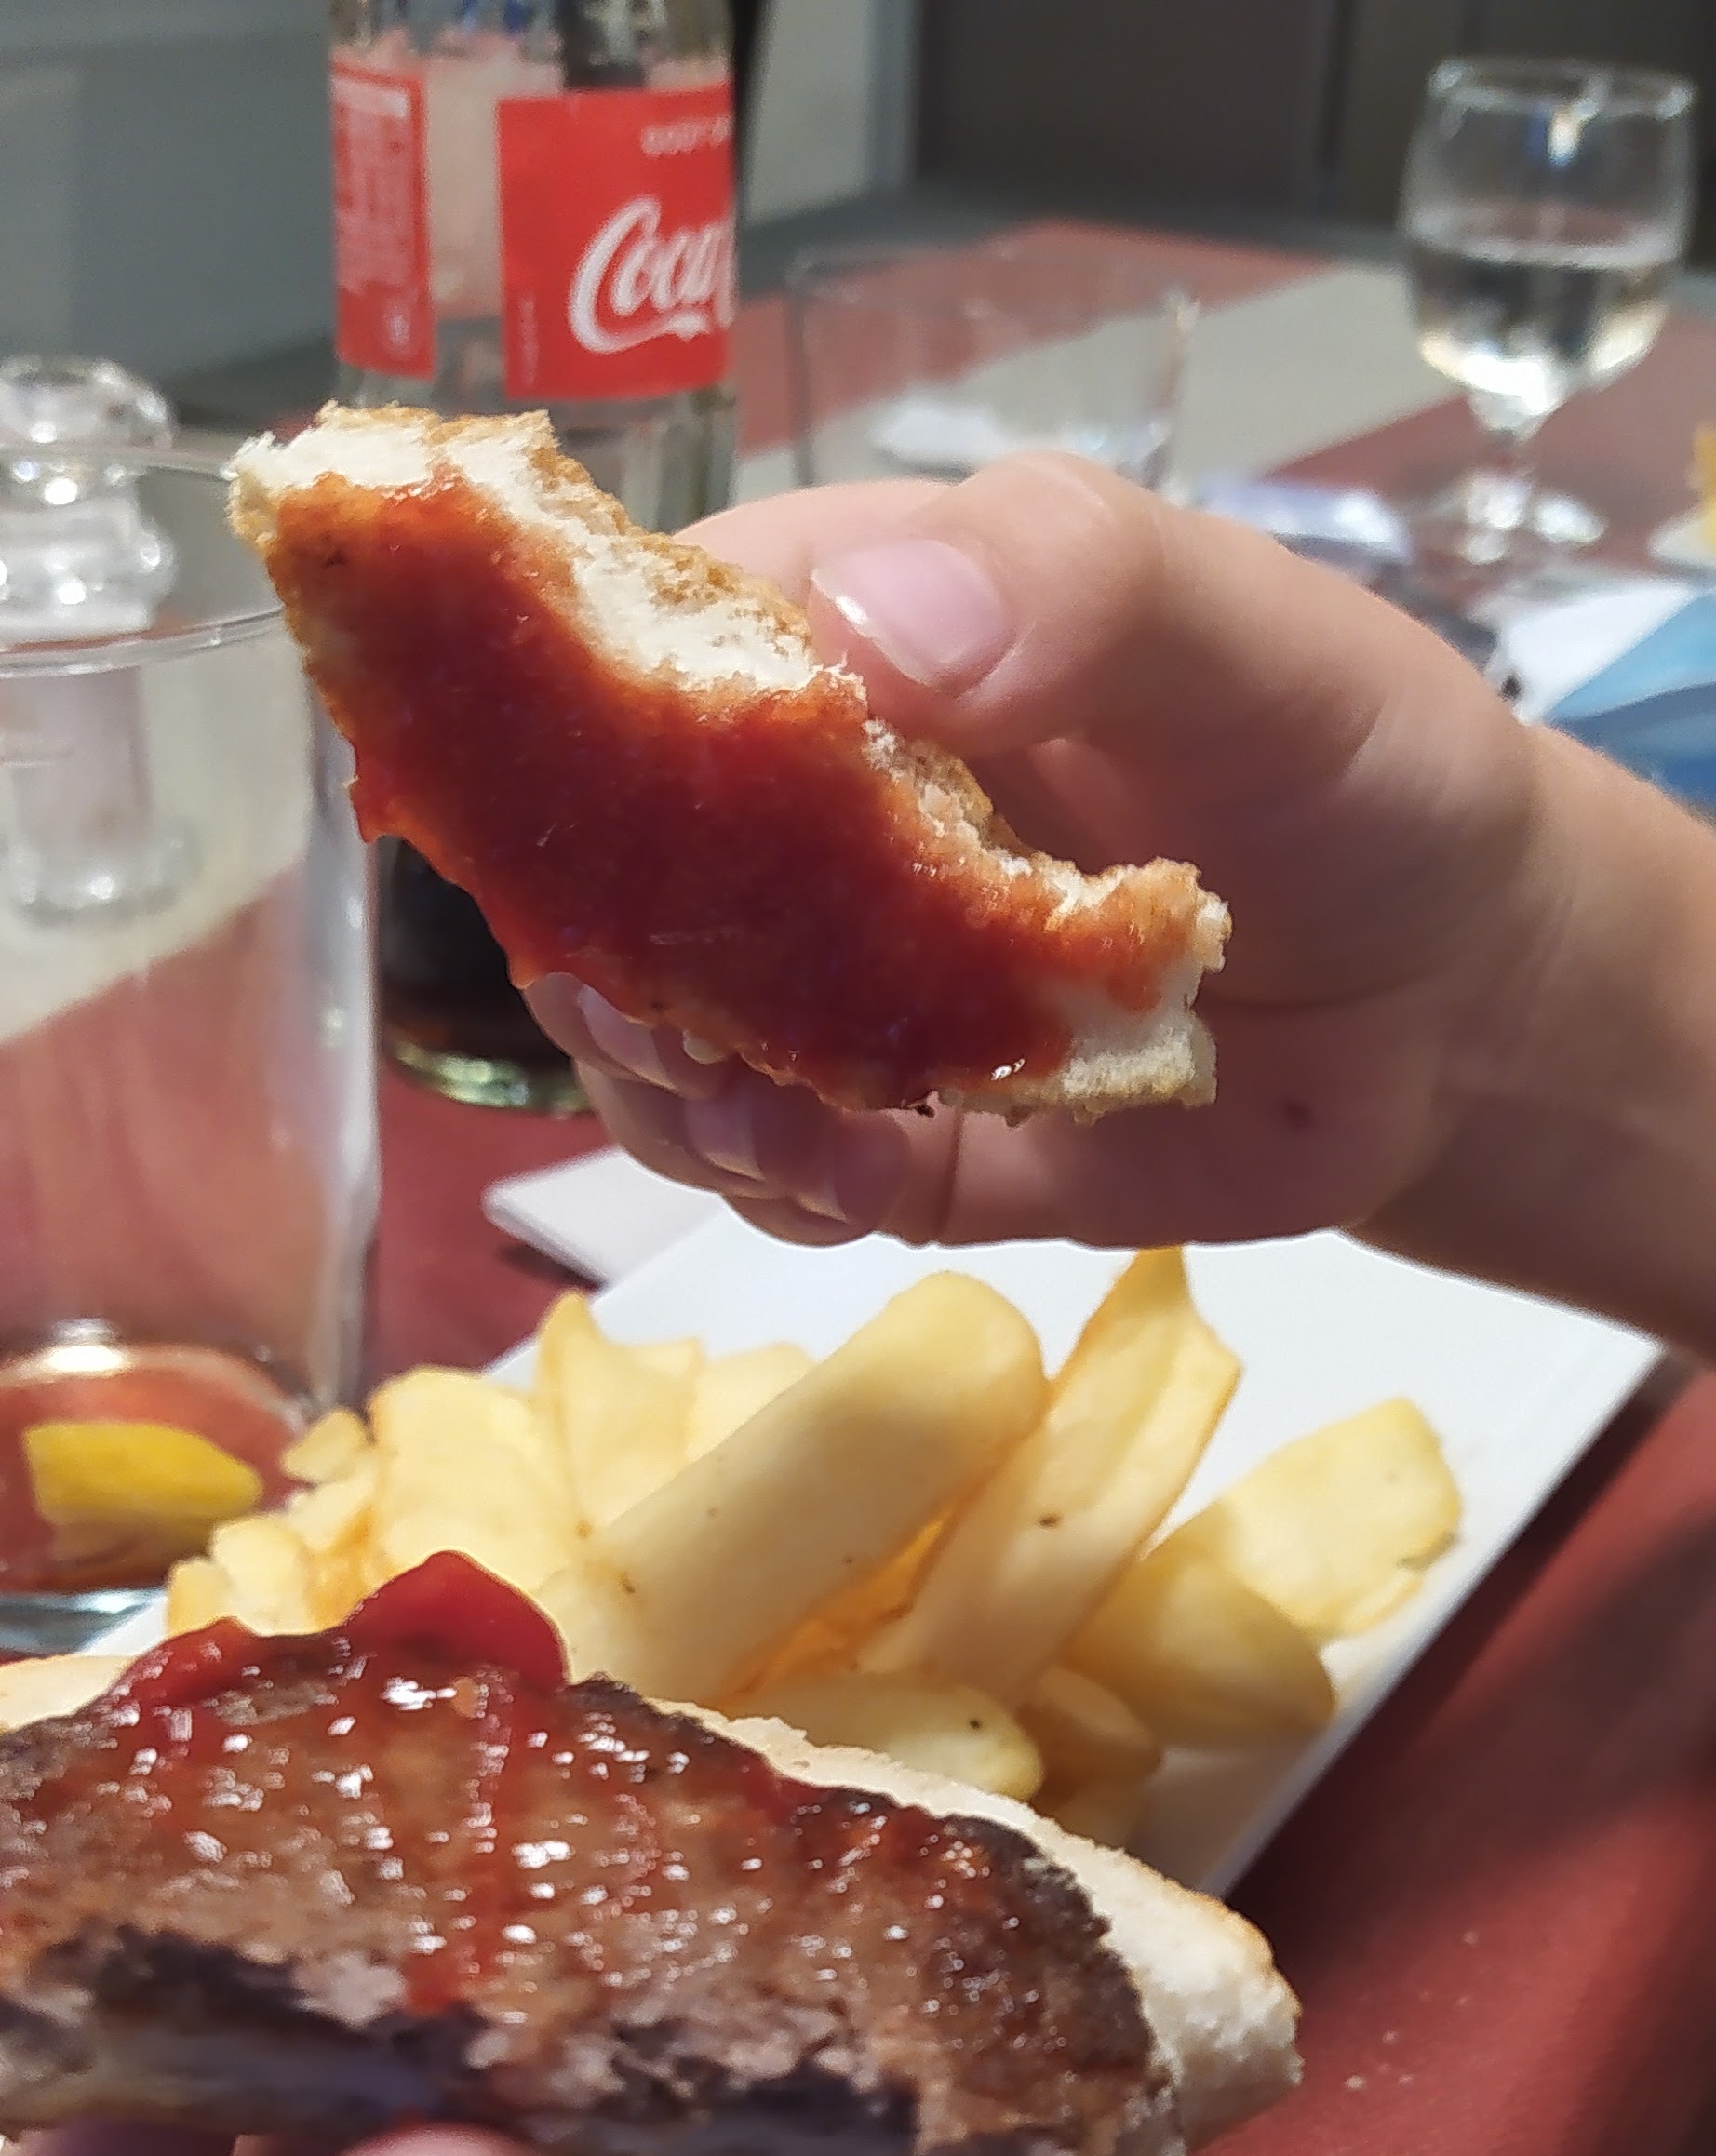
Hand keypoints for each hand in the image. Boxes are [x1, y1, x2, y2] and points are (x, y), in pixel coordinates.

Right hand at [537, 459, 1715, 1357]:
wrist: (1466, 993)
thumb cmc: (1355, 762)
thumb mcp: (1245, 635)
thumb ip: (1072, 592)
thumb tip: (867, 629)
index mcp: (860, 637)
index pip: (639, 652)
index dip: (566, 729)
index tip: (573, 828)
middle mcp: (819, 816)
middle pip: (616, 877)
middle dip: (607, 959)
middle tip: (659, 1019)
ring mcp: (849, 984)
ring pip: (673, 1047)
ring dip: (676, 1097)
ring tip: (749, 1121)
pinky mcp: (906, 1136)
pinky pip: (789, 1176)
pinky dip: (783, 1188)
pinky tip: (830, 1180)